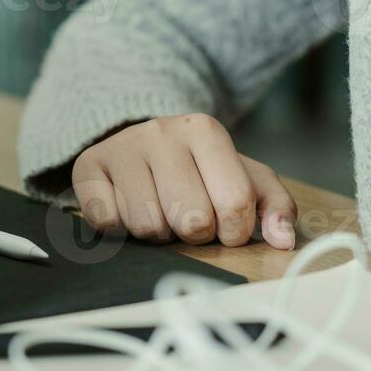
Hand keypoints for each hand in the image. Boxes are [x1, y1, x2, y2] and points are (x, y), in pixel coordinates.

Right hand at [71, 114, 298, 249]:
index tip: (226, 225)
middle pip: (191, 220)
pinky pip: (107, 223)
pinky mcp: (88, 167)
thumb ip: (274, 206)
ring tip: (160, 211)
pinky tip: (128, 208)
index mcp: (206, 130)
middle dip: (194, 233)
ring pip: (148, 226)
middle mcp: (162, 131)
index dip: (233, 231)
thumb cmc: (199, 169)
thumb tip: (282, 240)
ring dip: (158, 233)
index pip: (234, 204)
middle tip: (188, 217)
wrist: (140, 143)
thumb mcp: (244, 178)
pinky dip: (120, 229)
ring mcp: (122, 147)